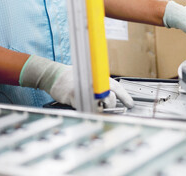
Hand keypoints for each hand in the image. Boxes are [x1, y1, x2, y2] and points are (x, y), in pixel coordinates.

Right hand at [19, 55, 133, 108]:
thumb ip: (101, 86)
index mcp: (98, 77)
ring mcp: (83, 90)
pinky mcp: (73, 97)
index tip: (131, 104)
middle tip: (106, 106)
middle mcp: (92, 82)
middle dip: (110, 105)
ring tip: (92, 104)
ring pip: (98, 106)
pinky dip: (87, 109)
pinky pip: (85, 108)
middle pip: (109, 98)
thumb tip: (114, 98)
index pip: (116, 87)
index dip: (125, 96)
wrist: (54, 75)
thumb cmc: (73, 77)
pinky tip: (83, 105)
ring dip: (98, 109)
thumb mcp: (90, 78)